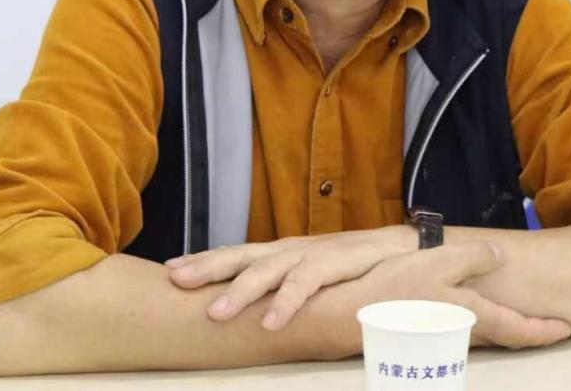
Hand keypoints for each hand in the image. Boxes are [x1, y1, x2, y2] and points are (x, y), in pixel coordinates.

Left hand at [166, 226, 414, 329]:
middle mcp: (289, 249)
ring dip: (241, 291)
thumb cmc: (349, 265)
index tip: (169, 269)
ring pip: (268, 270)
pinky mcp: (336, 263)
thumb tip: (246, 305)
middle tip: (177, 280)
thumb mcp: (308, 274)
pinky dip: (287, 302)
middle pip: (241, 255)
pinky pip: (306, 284)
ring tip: (217, 313)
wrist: (400, 247)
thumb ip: (279, 285)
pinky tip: (272, 322)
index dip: (204, 259)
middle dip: (208, 268)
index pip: (235, 253)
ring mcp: (311, 254)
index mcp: (279, 252)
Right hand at [350, 241, 570, 349]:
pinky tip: (466, 310)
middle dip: (527, 330)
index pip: (519, 329)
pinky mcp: (424, 334)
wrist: (350, 314)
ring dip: (501, 327)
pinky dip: (474, 323)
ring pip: (482, 333)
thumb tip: (500, 254)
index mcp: (473, 317)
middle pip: (503, 335)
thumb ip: (474, 256)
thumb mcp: (440, 261)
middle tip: (547, 323)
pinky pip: (460, 329)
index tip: (566, 328)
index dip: (545, 330)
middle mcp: (462, 333)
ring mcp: (443, 336)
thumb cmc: (397, 288)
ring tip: (513, 315)